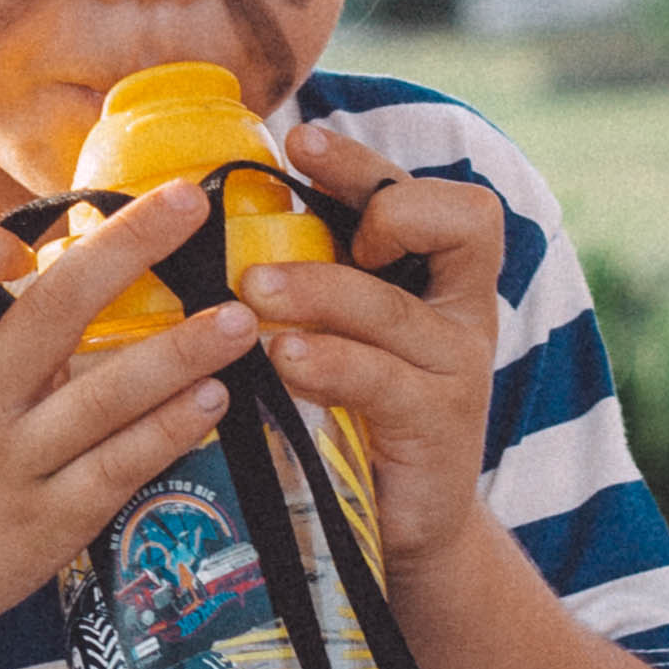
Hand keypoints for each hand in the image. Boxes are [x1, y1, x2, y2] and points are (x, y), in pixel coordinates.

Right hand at [0, 180, 257, 668]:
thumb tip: (47, 299)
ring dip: (179, 352)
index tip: (27, 239)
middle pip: (54, 311)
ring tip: (239, 319)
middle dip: (126, 248)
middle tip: (188, 203)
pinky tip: (213, 401)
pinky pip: (116, 469)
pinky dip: (167, 432)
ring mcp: (10, 467)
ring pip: (104, 395)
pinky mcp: (43, 527)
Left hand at [241, 121, 504, 580]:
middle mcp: (462, 312)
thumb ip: (312, 275)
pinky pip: (382, 378)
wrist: (404, 525)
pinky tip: (285, 360)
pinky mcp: (437, 425)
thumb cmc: (357, 414)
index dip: (371, 164)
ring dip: (317, 289)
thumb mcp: (344, 331)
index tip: (300, 143)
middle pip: (448, 224)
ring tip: (253, 291)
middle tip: (284, 216)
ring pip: (391, 306)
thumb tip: (206, 217)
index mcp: (441, 278)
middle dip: (364, 203)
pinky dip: (330, 362)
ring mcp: (457, 369)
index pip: (436, 194)